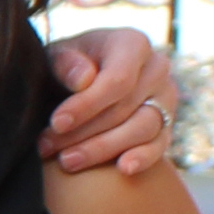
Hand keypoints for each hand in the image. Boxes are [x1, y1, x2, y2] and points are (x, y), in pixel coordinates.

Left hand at [42, 27, 176, 176]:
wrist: (82, 78)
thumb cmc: (68, 64)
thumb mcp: (58, 55)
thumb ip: (66, 63)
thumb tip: (83, 80)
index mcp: (132, 44)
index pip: (117, 80)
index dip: (87, 105)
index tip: (57, 123)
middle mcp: (156, 68)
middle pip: (125, 108)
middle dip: (83, 132)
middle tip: (47, 147)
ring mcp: (165, 98)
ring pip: (142, 128)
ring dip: (102, 149)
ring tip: (67, 161)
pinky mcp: (166, 125)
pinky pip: (160, 144)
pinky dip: (143, 157)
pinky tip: (123, 169)